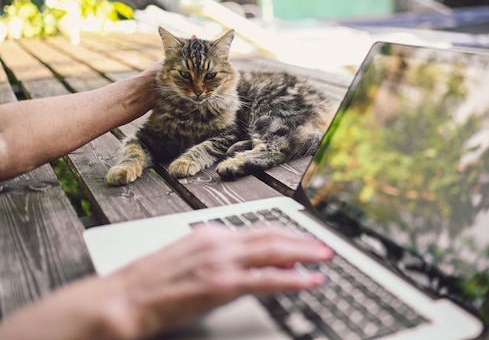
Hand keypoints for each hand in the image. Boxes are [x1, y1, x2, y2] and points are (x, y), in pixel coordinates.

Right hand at [109, 224, 333, 337]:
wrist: (124, 298)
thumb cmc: (148, 282)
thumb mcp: (185, 257)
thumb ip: (215, 255)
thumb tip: (241, 260)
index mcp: (210, 234)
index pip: (257, 230)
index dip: (284, 235)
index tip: (300, 241)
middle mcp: (219, 242)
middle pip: (271, 235)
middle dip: (301, 240)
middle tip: (322, 246)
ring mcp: (222, 262)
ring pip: (274, 252)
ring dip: (304, 253)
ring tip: (324, 257)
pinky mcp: (222, 285)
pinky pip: (267, 279)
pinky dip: (293, 279)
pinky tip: (308, 280)